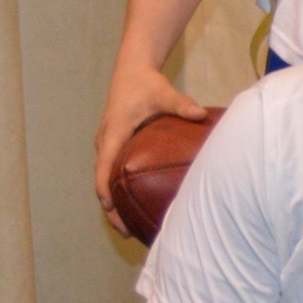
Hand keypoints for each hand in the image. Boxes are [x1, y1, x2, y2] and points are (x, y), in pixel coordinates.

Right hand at [94, 62, 207, 233]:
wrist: (132, 71)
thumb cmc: (147, 84)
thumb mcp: (165, 93)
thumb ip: (182, 105)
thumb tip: (200, 114)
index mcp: (114, 133)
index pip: (103, 167)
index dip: (104, 189)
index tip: (110, 209)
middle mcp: (106, 141)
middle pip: (101, 180)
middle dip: (110, 207)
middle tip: (125, 231)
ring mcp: (107, 143)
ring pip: (105, 178)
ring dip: (113, 201)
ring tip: (129, 227)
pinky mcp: (113, 144)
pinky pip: (111, 171)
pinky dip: (117, 189)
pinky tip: (134, 204)